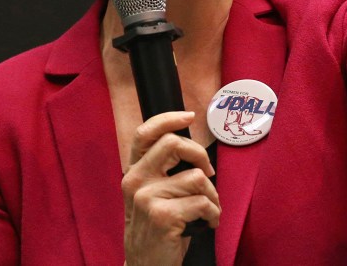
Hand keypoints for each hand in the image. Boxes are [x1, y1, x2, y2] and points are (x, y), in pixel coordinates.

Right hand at [121, 111, 219, 265]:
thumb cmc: (155, 231)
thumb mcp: (149, 196)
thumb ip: (160, 172)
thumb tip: (191, 148)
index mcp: (133, 173)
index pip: (145, 133)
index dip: (168, 119)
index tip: (190, 116)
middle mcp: (135, 181)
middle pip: (173, 144)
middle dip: (200, 155)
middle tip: (208, 172)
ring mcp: (147, 198)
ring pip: (196, 177)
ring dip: (212, 195)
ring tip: (209, 209)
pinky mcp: (163, 216)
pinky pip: (203, 202)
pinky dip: (213, 214)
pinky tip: (208, 224)